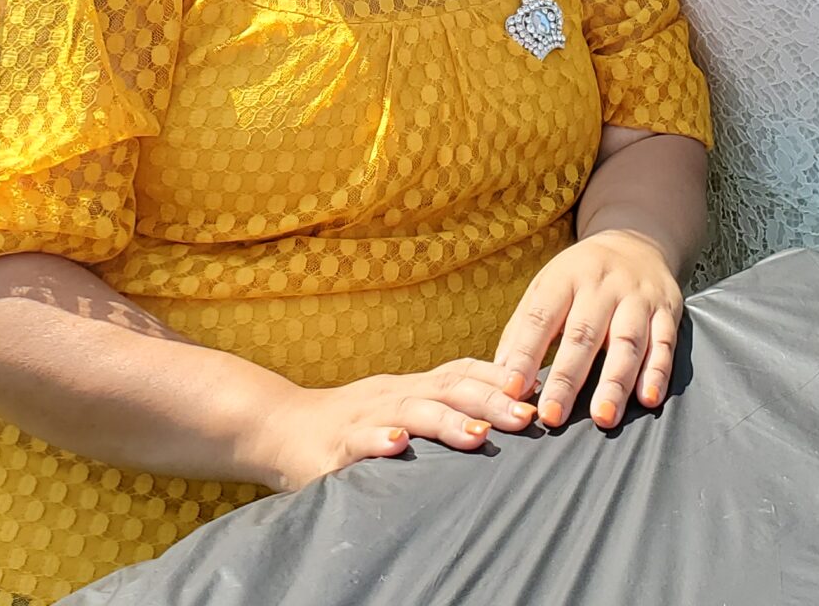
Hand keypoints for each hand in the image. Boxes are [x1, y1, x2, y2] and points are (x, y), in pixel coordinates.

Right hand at [255, 358, 536, 492]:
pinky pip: (357, 441)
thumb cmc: (354, 421)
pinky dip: (377, 442)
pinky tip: (396, 446)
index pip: (461, 372)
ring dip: (445, 422)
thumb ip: (442, 405)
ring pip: (410, 413)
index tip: (536, 385)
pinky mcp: (335, 447)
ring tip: (477, 434)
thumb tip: (505, 409)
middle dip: (489, 400)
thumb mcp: (402, 406)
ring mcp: (365, 418)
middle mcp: (394, 395)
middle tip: (526, 415)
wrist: (283, 427)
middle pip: (447, 390)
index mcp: (412, 387)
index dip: (498, 376)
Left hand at [493, 229, 683, 430]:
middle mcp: (603, 285)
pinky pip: (664, 342)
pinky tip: (648, 399)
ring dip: (615, 382)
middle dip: (567, 378)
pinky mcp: (667, 309)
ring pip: (627, 341)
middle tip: (553, 416)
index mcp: (566, 277)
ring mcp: (638, 296)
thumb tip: (500, 376)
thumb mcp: (547, 288)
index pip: (542, 316)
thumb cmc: (581, 278)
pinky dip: (658, 372)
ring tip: (603, 417)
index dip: (526, 353)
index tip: (512, 389)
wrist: (637, 244)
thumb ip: (523, 330)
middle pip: (584, 334)